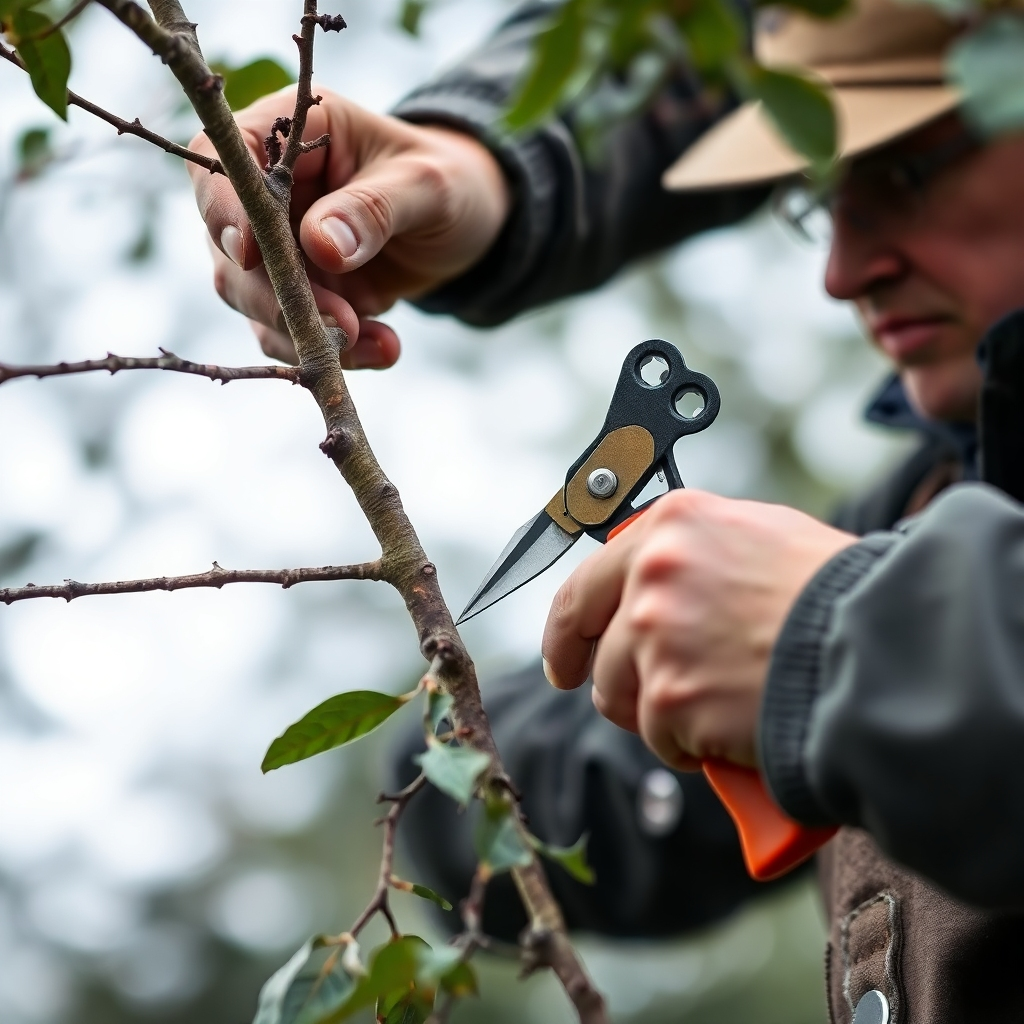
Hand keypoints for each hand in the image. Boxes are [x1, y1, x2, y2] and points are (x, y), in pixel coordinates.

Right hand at [188, 88, 509, 365]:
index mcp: (288, 133)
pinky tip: (382, 349)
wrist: (460, 226)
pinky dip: (330, 352)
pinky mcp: (293, 296)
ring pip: (255, 302)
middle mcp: (266, 193)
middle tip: (342, 324)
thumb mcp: (427, 187)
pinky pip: (291, 335)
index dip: (223, 208)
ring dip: (308, 334)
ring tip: (379, 344)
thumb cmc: (444, 183)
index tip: (250, 255)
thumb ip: (374, 209)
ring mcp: (274, 250)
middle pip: (231, 249)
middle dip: (279, 296)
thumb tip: (320, 246)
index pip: (222, 162)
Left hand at [541, 490, 855, 769]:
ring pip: (622, 700)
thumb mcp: (756, 540)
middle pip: (597, 651)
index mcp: (670, 527)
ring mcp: (658, 636)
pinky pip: (662, 740)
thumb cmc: (834, 595)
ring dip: (660, 717)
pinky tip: (735, 728)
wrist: (881, 644)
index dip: (568, 632)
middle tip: (640, 703)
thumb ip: (692, 556)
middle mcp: (653, 574)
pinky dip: (693, 747)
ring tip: (716, 710)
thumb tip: (654, 588)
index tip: (566, 660)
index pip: (584, 585)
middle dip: (614, 684)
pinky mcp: (673, 698)